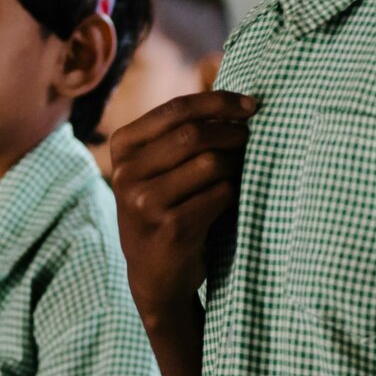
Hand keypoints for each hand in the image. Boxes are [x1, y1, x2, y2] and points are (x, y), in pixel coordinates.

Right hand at [107, 92, 255, 322]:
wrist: (155, 274)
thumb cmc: (165, 208)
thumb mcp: (155, 169)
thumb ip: (179, 134)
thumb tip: (235, 102)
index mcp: (122, 147)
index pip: (175, 109)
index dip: (218, 102)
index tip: (253, 104)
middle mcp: (126, 173)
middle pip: (193, 134)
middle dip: (233, 133)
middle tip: (253, 139)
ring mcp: (144, 203)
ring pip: (209, 163)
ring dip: (236, 164)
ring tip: (243, 169)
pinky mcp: (170, 229)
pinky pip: (219, 195)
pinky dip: (234, 193)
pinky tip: (233, 198)